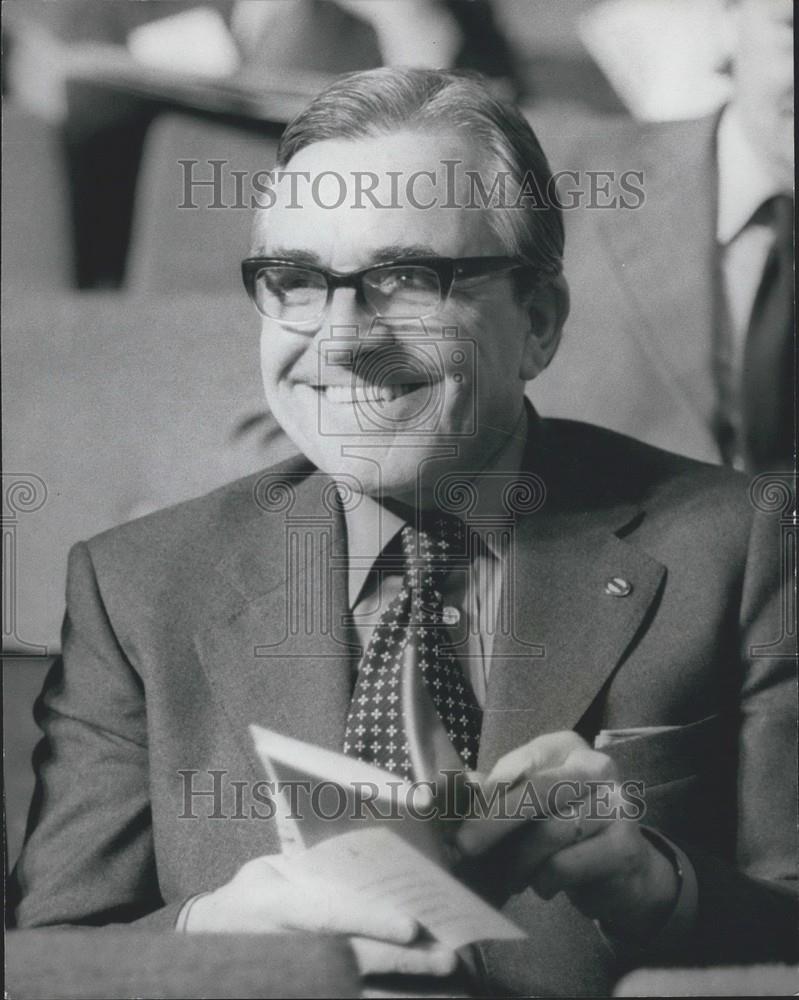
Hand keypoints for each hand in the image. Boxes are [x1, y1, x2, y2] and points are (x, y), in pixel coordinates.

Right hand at [185, 855, 458, 977]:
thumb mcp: (267, 870)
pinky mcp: (306, 994)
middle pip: (355, 960)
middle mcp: (291, 950)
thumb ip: (308, 865)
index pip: (331, 917)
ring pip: (358, 993)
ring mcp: (299, 981)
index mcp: (280, 908)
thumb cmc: (249, 896)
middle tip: (447, 958)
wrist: (209, 943)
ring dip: (404, 994)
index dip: (372, 922)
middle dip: (403, 963)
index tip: (411, 926)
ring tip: (448, 992)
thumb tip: (359, 856)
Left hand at [455, 731, 679, 942]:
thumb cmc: (564, 828)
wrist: (624, 870)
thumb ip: (495, 794)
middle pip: (537, 791)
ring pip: (551, 831)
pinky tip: (543, 886)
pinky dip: (545, 879)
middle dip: (494, 822)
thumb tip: (451, 789)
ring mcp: (616, 803)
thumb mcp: (529, 805)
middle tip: (465, 847)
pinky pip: (568, 863)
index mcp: (566, 747)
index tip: (458, 817)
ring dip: (521, 860)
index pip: (521, 763)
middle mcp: (596, 766)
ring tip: (511, 877)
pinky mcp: (626, 844)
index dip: (489, 792)